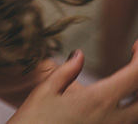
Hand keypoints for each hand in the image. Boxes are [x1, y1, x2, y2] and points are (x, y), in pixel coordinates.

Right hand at [9, 42, 137, 122]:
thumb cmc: (35, 120)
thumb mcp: (46, 90)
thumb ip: (66, 71)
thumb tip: (79, 55)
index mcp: (99, 99)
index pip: (134, 76)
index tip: (135, 46)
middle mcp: (112, 117)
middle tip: (134, 65)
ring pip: (137, 115)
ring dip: (136, 98)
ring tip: (128, 84)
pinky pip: (125, 123)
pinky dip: (128, 112)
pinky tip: (115, 104)